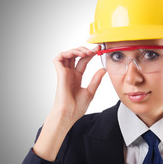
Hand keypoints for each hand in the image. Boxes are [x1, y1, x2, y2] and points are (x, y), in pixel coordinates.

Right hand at [33, 45, 105, 160]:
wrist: (69, 113)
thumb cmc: (77, 107)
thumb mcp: (91, 91)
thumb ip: (96, 79)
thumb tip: (103, 70)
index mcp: (77, 77)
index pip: (83, 61)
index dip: (90, 54)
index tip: (99, 50)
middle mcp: (70, 73)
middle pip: (75, 56)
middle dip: (84, 50)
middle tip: (94, 50)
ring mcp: (64, 73)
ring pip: (67, 55)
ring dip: (76, 50)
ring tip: (86, 52)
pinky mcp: (60, 73)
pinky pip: (59, 58)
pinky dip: (67, 53)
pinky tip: (77, 54)